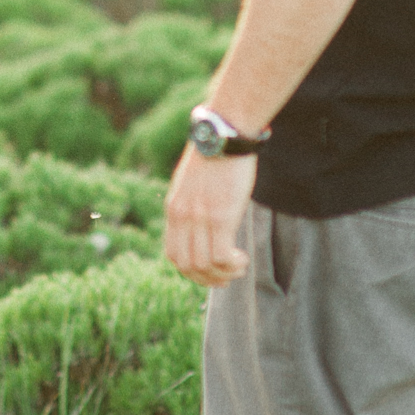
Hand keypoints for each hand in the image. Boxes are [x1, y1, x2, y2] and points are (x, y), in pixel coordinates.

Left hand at [163, 147, 256, 285]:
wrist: (224, 135)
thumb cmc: (215, 157)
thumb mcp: (193, 183)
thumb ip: (192, 204)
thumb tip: (200, 222)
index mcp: (174, 209)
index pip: (173, 254)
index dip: (191, 271)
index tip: (210, 272)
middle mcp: (181, 216)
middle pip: (186, 265)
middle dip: (207, 279)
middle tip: (227, 277)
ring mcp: (199, 218)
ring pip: (203, 265)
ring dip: (222, 274)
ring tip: (238, 267)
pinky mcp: (220, 216)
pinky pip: (220, 257)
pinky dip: (230, 265)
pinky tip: (241, 259)